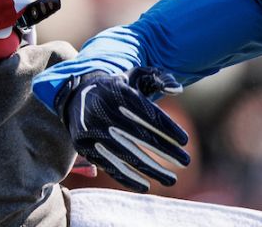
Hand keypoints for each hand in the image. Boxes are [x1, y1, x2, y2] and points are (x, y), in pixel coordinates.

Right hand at [55, 66, 188, 191]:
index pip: (148, 114)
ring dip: (151, 170)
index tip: (185, 141)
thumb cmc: (116, 88)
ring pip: (126, 155)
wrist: (75, 95)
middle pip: (140, 137)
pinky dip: (127, 178)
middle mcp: (104, 110)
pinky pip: (108, 165)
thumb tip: (177, 89)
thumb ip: (159, 78)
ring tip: (172, 180)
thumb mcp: (135, 76)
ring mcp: (91, 130)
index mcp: (119, 92)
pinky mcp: (83, 146)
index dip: (168, 128)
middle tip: (186, 163)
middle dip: (166, 151)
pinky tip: (145, 186)